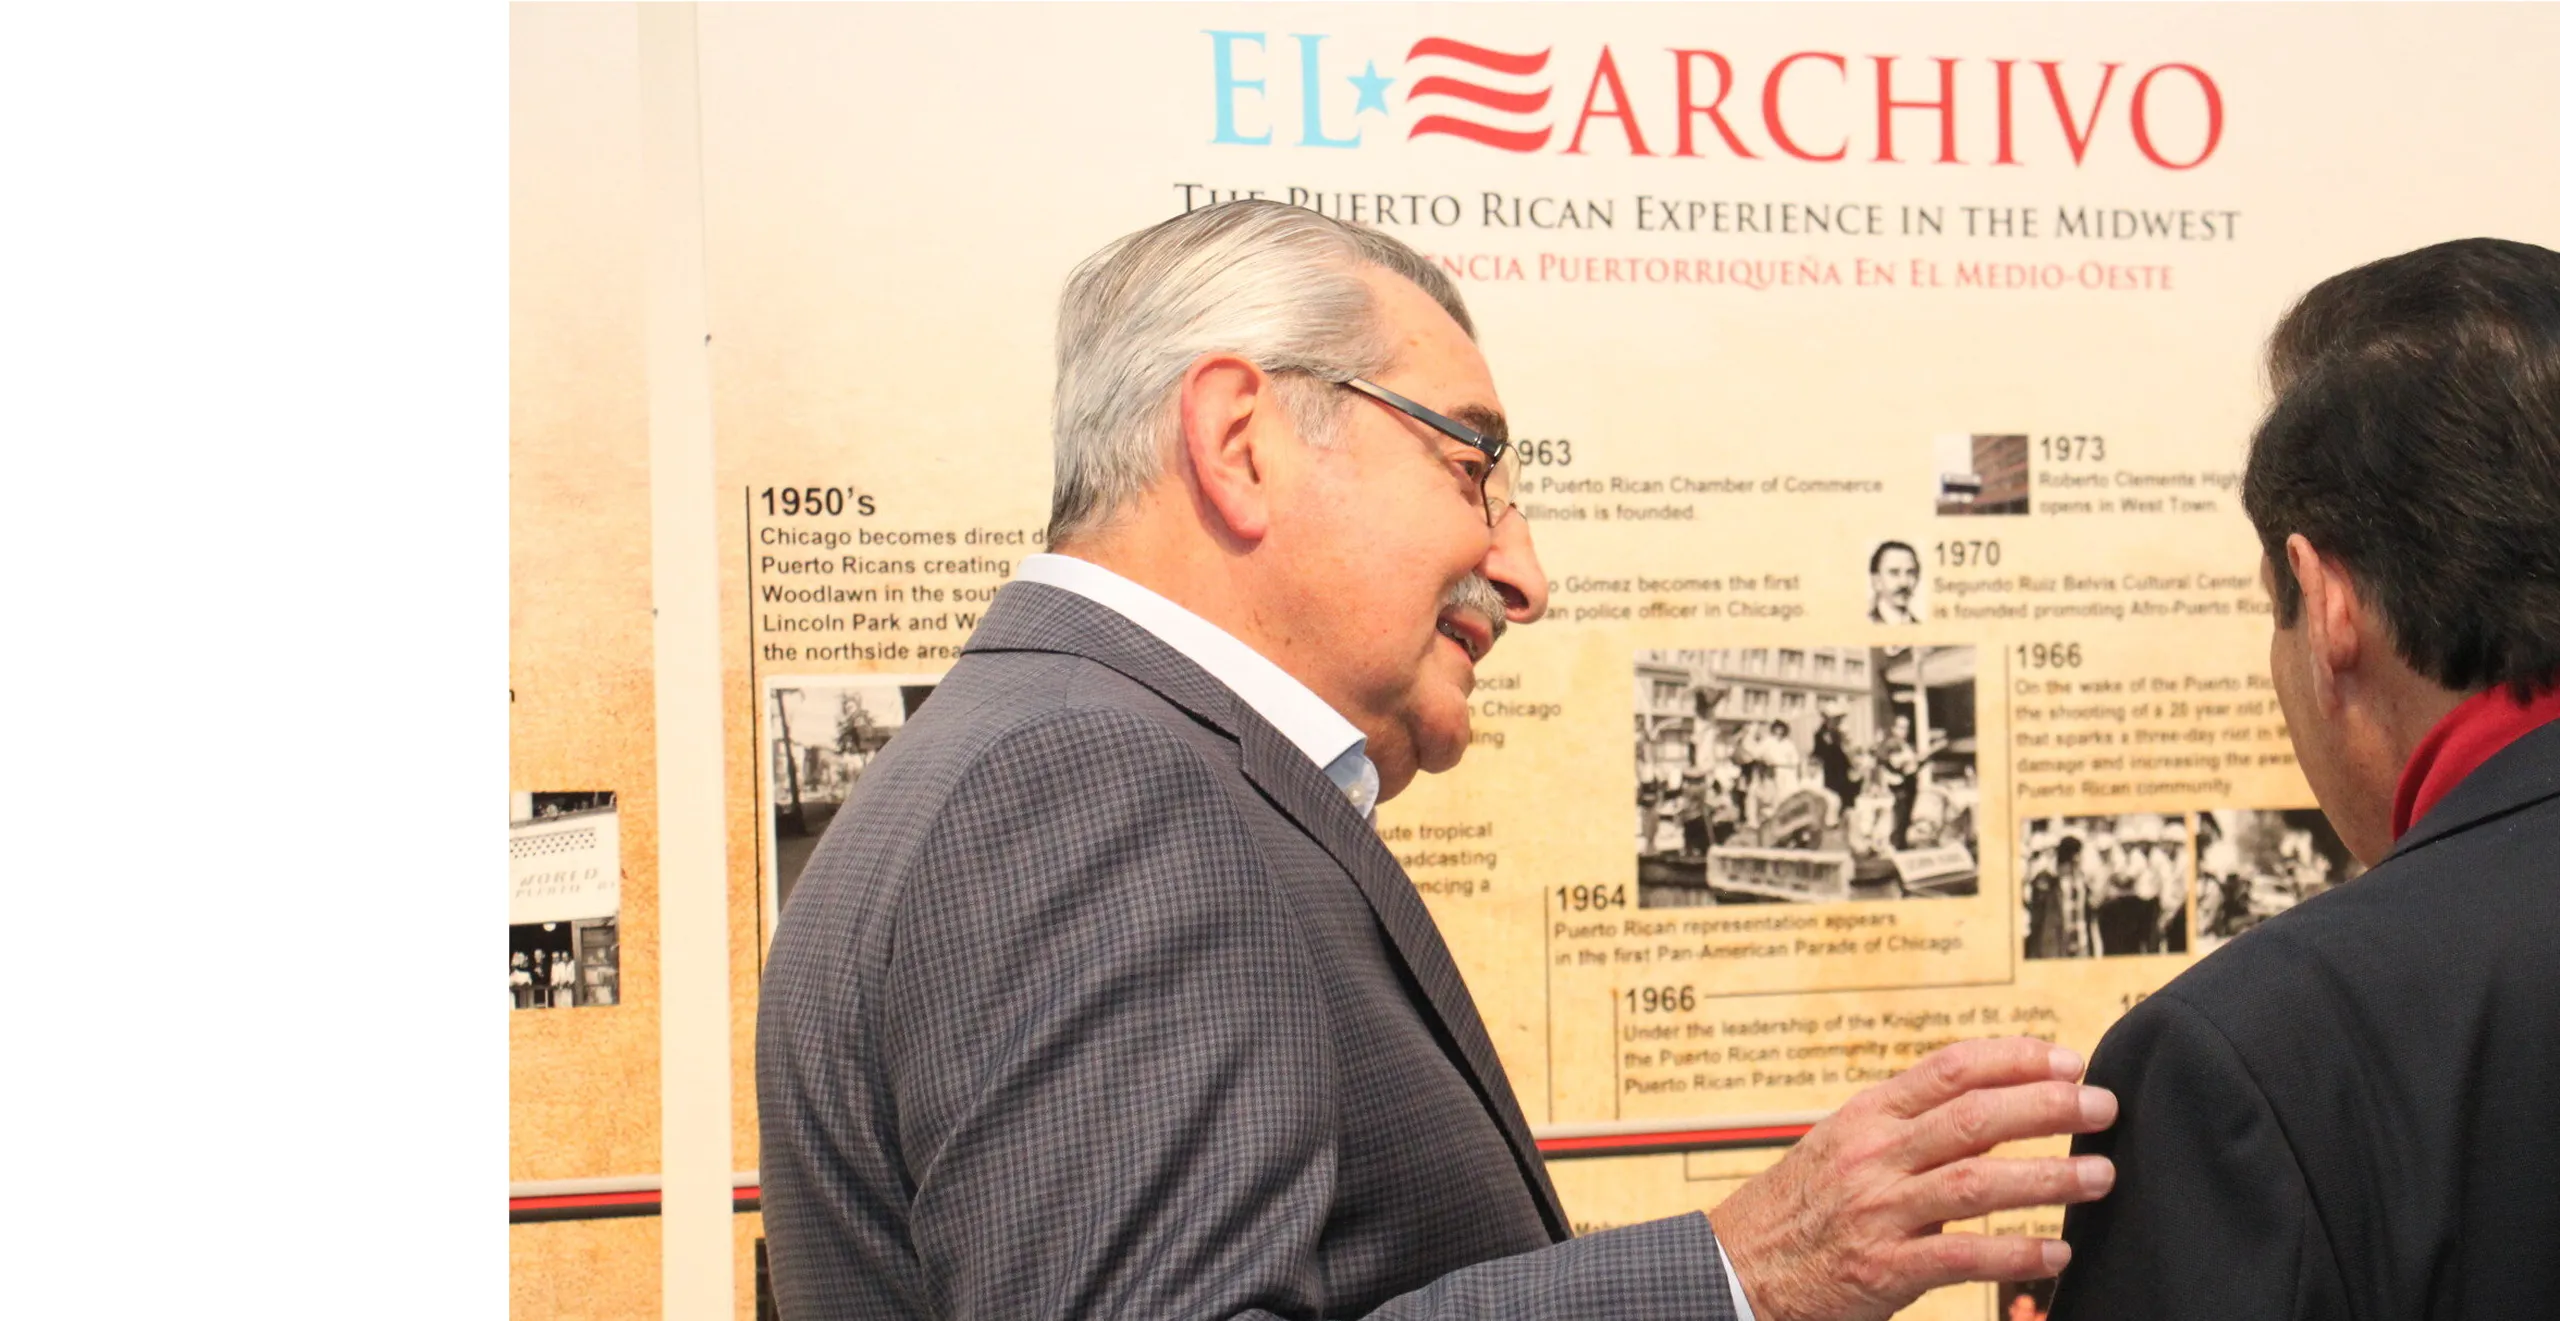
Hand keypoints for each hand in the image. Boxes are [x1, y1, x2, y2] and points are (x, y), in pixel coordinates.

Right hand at [1707, 1037, 2116, 1320]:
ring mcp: (1876, 1212)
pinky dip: (2014, 1253)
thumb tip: (1997, 1109)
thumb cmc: (1799, 1207)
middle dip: (2048, 1107)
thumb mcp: (1844, 1147)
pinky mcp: (1881, 1269)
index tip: (2068, 1059)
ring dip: (2047, 1177)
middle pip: (1973, 1117)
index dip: (2015, 1058)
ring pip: (1975, 1184)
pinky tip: (2055, 1251)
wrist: (1735, 1267)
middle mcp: (1872, 1156)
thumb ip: (1911, 1129)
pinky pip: (1960, 1257)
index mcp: (1866, 1115)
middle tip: (2102, 1106)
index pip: (1949, 1068)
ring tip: (2099, 1174)